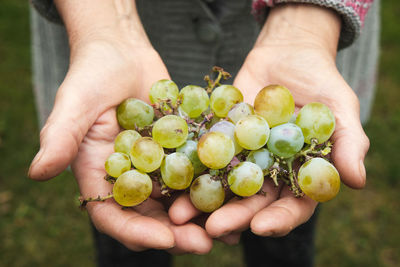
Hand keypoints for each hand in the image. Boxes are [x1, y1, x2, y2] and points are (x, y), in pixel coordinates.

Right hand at [28, 0, 212, 253]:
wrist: (123, 51)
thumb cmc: (92, 74)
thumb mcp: (75, 104)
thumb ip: (59, 138)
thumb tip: (36, 173)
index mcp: (101, 176)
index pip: (114, 215)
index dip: (137, 232)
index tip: (167, 240)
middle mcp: (130, 177)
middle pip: (152, 216)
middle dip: (177, 234)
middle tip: (205, 244)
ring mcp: (157, 166)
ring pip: (178, 201)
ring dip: (201, 217)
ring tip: (228, 230)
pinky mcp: (179, 150)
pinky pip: (197, 172)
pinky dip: (214, 185)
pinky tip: (237, 194)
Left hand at [169, 4, 368, 238]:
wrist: (286, 55)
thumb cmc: (321, 82)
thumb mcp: (339, 108)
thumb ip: (349, 142)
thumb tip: (357, 181)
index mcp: (299, 175)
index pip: (293, 206)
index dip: (279, 219)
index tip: (261, 227)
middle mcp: (269, 173)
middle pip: (252, 202)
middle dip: (234, 217)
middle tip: (213, 229)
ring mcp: (242, 157)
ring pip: (223, 185)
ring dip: (203, 202)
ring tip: (181, 215)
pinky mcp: (221, 139)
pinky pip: (203, 156)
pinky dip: (188, 168)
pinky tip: (171, 178)